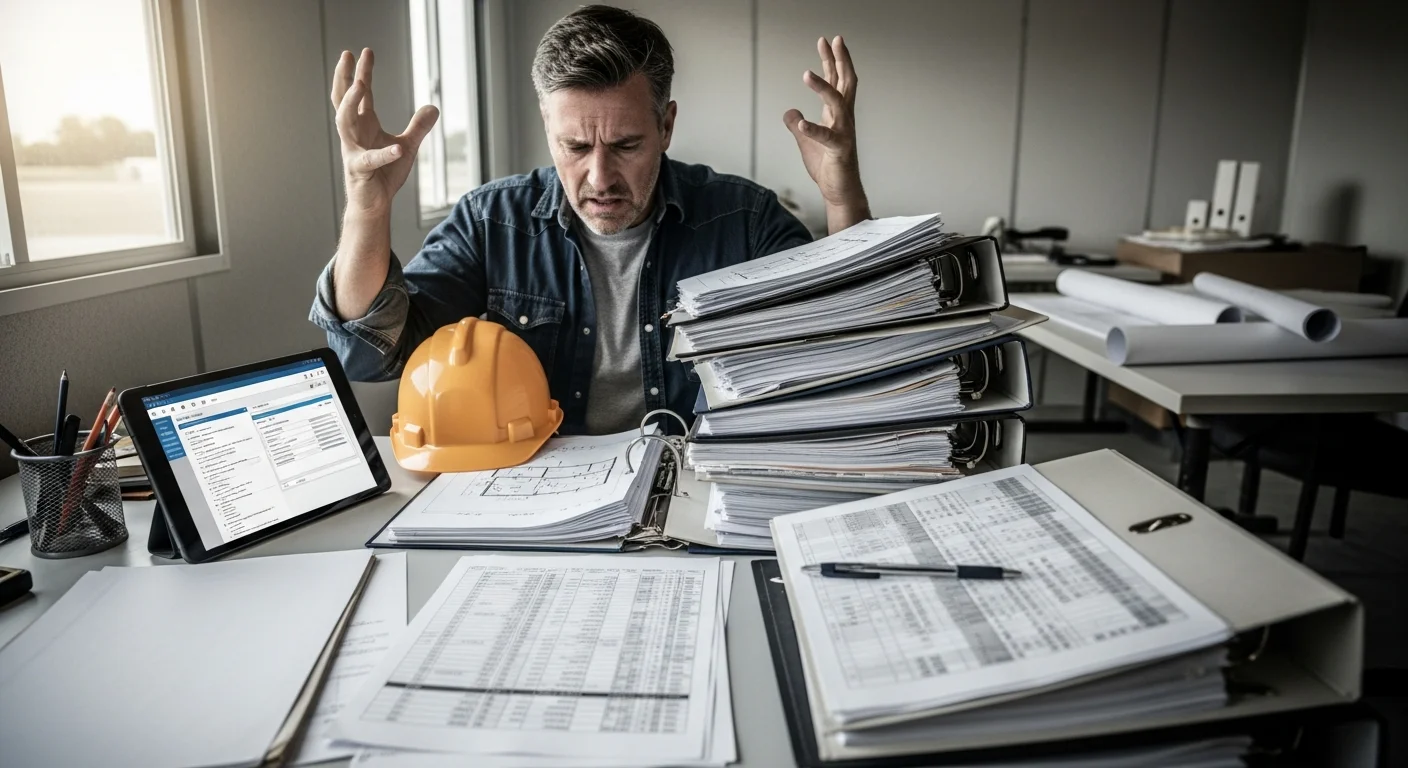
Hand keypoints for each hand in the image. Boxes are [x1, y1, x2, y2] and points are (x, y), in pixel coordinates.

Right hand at [331, 48, 438, 217]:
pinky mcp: (360, 170)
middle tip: (347, 55)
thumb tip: (433, 107)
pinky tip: (398, 148)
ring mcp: (353, 150)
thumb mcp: (407, 145)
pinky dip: (384, 153)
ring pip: (344, 121)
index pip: (360, 93)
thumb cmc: (385, 174)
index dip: (362, 72)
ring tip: (361, 85)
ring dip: (351, 103)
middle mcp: (353, 134)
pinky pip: (370, 159)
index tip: (365, 51)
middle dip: (344, 77)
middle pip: (342, 99)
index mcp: (363, 125)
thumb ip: (419, 127)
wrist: (375, 203)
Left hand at [783, 36, 868, 227]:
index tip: (826, 41)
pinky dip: (813, 129)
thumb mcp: (805, 141)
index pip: (838, 81)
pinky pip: (826, 137)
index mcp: (838, 115)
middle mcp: (845, 120)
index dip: (832, 61)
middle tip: (833, 40)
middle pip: (846, 83)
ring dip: (822, 88)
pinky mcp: (839, 151)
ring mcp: (844, 134)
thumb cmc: (828, 167)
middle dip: (840, 60)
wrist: (839, 192)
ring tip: (806, 74)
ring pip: (837, 104)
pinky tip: (800, 122)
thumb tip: (789, 112)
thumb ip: (797, 124)